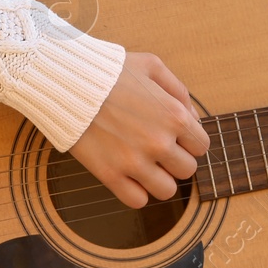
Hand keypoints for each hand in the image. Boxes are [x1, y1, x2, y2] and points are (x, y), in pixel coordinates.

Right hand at [70, 52, 209, 207]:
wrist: (66, 82)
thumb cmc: (109, 71)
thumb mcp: (151, 66)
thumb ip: (178, 90)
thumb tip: (193, 118)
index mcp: (174, 116)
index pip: (201, 146)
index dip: (189, 142)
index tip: (174, 138)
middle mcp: (159, 142)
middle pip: (187, 170)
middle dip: (175, 160)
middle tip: (157, 149)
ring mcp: (135, 162)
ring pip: (167, 190)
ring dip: (159, 179)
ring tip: (144, 165)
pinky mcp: (110, 175)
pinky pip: (137, 201)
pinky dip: (136, 192)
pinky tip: (128, 176)